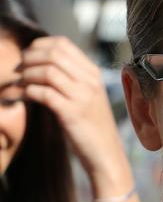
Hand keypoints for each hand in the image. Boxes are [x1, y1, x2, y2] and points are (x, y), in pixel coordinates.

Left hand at [18, 36, 131, 193]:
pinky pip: (43, 93)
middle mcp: (90, 82)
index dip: (39, 46)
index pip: (62, 44)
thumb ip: (72, 80)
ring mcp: (82, 97)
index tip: (27, 57)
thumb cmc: (93, 129)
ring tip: (17, 85)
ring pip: (46, 71)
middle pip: (53, 54)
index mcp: (93, 75)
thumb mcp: (88, 99)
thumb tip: (42, 64)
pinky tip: (18, 97)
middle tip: (18, 70)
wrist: (107, 157)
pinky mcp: (72, 114)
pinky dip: (25, 92)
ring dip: (25, 75)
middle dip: (29, 58)